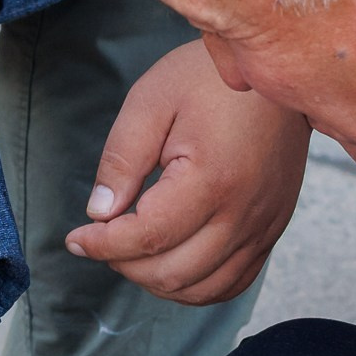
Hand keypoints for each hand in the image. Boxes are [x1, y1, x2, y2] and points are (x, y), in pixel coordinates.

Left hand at [64, 42, 308, 302]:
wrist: (279, 66)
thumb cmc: (212, 78)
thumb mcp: (152, 101)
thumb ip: (122, 160)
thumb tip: (99, 212)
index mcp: (212, 180)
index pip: (147, 238)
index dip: (103, 245)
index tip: (76, 237)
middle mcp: (244, 213)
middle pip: (173, 273)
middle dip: (124, 265)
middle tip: (101, 240)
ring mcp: (264, 225)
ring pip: (202, 289)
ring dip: (157, 281)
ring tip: (131, 252)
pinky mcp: (272, 228)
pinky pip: (234, 282)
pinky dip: (196, 286)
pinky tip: (170, 261)